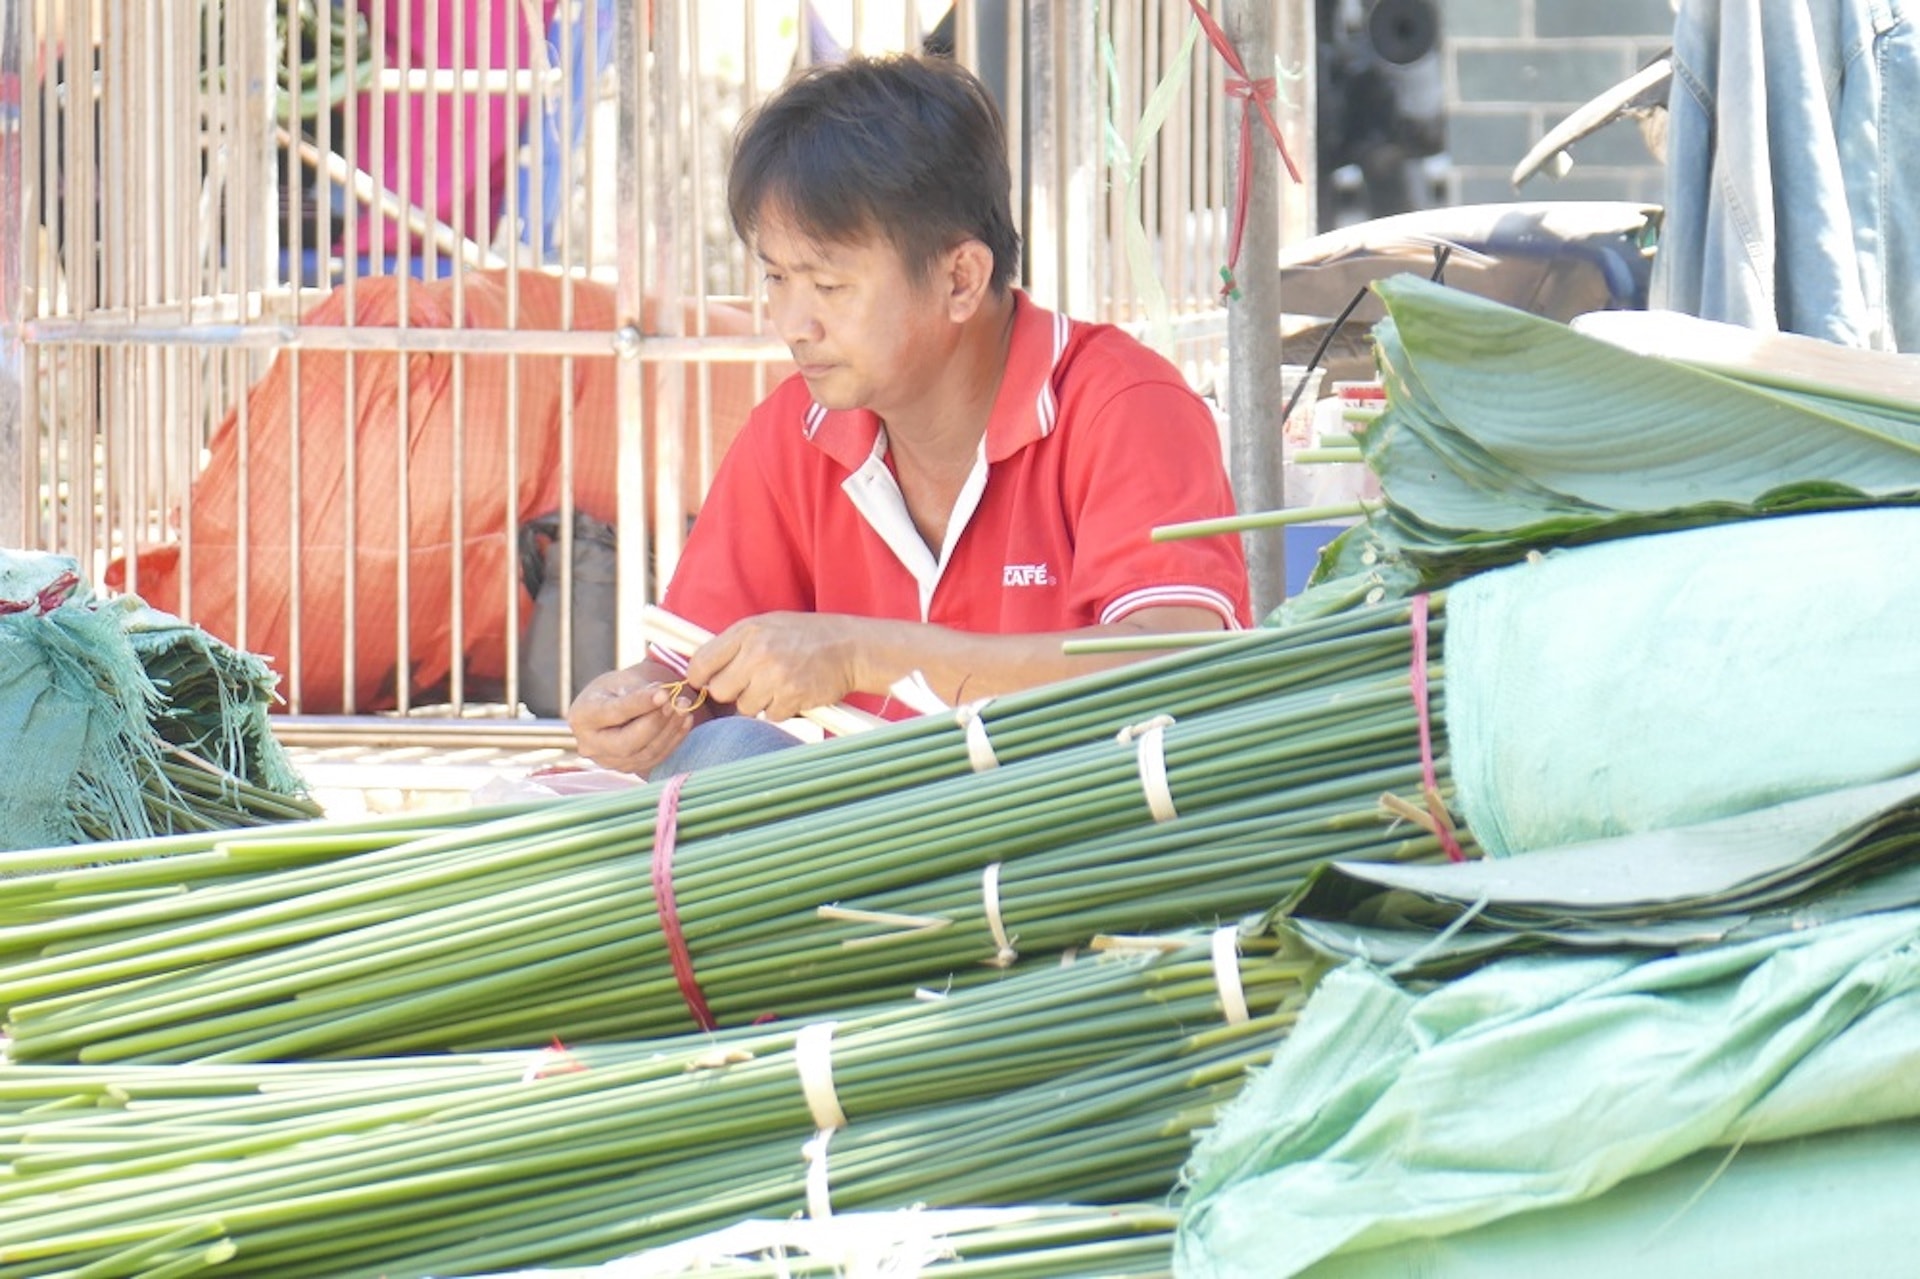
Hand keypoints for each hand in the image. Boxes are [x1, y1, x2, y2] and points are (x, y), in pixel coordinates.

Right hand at [566, 666, 704, 775]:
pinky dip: (674, 740)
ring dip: (670, 731)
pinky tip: (686, 721)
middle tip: (678, 703)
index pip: (614, 713)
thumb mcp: (622, 681)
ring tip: (685, 707)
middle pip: (627, 743)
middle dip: (656, 723)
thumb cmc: (617, 688)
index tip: (665, 693)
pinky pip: (655, 759)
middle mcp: (589, 745)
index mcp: (581, 716)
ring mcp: (608, 761)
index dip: (641, 704)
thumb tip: (663, 696)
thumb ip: (638, 691)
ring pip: (644, 754)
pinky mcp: (627, 768)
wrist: (615, 704)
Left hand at [685, 612, 862, 721]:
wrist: (850, 647)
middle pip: (719, 690)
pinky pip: (771, 715)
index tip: (704, 683)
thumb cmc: (807, 636)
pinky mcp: (792, 697)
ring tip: (778, 685)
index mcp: (747, 631)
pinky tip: (794, 692)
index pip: (701, 662)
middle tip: (750, 684)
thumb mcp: (768, 626)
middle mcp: (758, 652)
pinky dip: (780, 709)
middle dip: (731, 693)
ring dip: (759, 702)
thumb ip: (736, 645)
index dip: (699, 678)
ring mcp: (775, 676)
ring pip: (745, 707)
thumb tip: (702, 670)